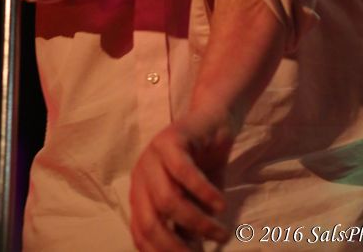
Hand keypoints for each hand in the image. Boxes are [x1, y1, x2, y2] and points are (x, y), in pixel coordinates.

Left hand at [129, 108, 234, 250]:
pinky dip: (205, 194)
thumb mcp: (194, 205)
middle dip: (175, 247)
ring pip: (168, 200)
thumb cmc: (203, 168)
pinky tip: (222, 205)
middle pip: (149, 222)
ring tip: (221, 232)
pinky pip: (185, 173)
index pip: (140, 233)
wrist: (215, 123)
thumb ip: (186, 228)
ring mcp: (152, 155)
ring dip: (197, 222)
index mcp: (140, 193)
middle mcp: (141, 175)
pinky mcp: (171, 139)